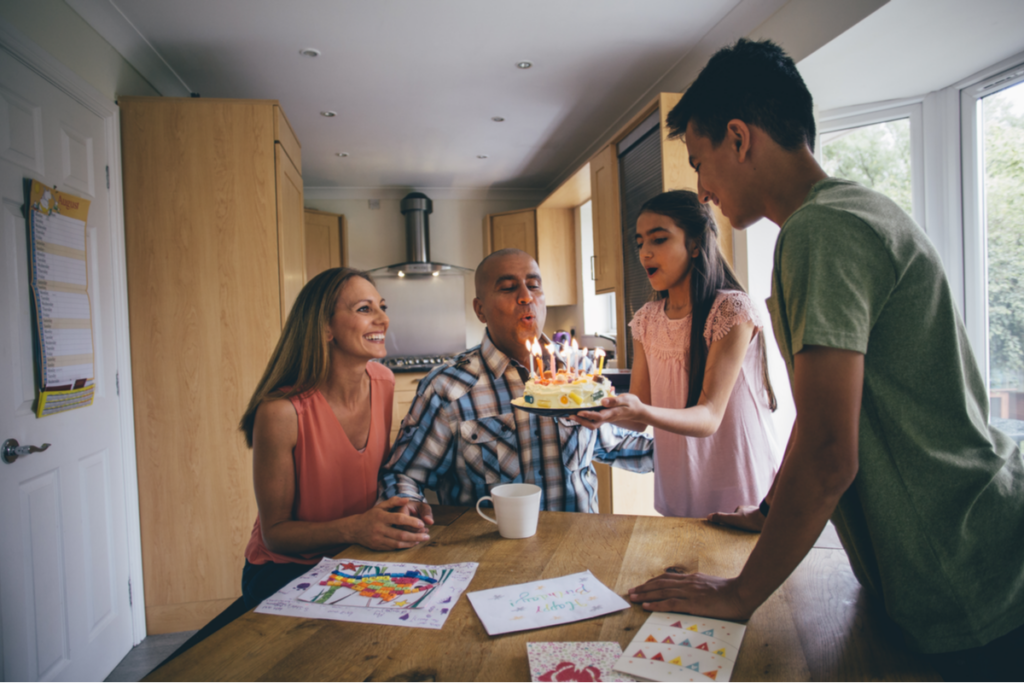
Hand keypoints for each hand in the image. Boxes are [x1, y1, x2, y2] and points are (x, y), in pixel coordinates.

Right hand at [347, 496, 430, 549]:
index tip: (422, 523)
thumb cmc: (371, 516)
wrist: (355, 529)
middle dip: (416, 535)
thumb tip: (407, 499)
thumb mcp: (380, 506)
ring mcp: (378, 539)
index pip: (398, 519)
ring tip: (422, 539)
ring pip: (398, 543)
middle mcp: (379, 529)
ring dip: (412, 542)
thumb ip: (394, 501)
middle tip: (427, 535)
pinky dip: (405, 546)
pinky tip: (412, 543)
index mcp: (381, 517)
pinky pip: (394, 548)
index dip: (411, 521)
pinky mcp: (378, 547)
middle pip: (400, 534)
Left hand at [571, 393, 645, 428]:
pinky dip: (586, 418)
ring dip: (581, 421)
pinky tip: (579, 413)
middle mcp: (608, 418)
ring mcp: (606, 419)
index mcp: (612, 414)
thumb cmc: (632, 404)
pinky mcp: (605, 417)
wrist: (638, 411)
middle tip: (570, 415)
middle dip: (581, 422)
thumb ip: (614, 400)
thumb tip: (603, 401)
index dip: (588, 415)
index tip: (579, 412)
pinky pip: (594, 420)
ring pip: (592, 424)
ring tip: (571, 415)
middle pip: (593, 425)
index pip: (599, 416)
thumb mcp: (626, 399)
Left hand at [628, 570, 754, 620]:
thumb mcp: (711, 585)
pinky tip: (647, 606)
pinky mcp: (693, 603)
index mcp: (692, 579)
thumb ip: (699, 587)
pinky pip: (670, 603)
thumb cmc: (729, 592)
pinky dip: (656, 604)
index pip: (667, 578)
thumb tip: (692, 592)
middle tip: (631, 591)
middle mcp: (688, 583)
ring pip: (661, 592)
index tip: (642, 585)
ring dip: (645, 595)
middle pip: (660, 583)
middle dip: (644, 588)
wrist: (741, 593)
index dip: (652, 582)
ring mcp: (689, 592)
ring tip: (633, 597)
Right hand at [706, 505, 764, 532]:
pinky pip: (761, 521)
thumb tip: (708, 517)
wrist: (767, 518)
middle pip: (744, 517)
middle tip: (745, 530)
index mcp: (741, 508)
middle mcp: (750, 508)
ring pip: (753, 519)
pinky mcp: (766, 516)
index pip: (735, 515)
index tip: (735, 527)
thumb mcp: (732, 520)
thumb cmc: (750, 520)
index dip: (734, 521)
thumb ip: (721, 518)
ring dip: (752, 524)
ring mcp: (758, 512)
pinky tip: (760, 530)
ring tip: (753, 531)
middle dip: (744, 523)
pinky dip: (760, 525)